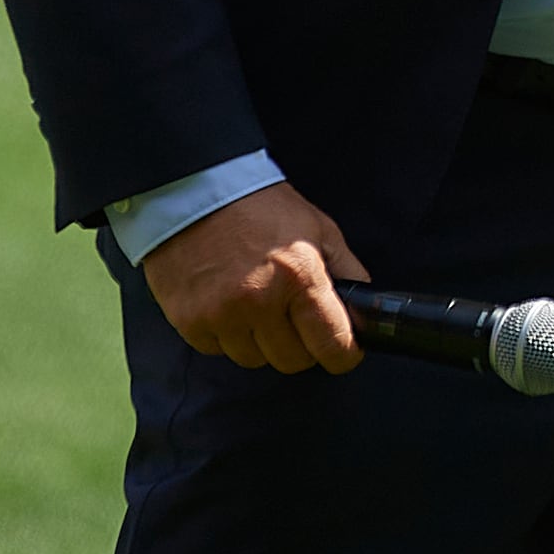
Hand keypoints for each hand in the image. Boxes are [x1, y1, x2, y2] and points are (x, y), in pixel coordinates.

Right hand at [139, 181, 369, 373]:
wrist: (199, 192)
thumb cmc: (262, 207)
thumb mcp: (319, 229)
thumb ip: (346, 270)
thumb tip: (364, 308)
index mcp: (299, 276)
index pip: (331, 343)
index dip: (343, 354)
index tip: (344, 352)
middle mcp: (259, 301)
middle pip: (292, 361)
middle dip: (301, 346)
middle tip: (296, 319)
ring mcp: (221, 315)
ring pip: (253, 359)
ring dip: (261, 341)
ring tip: (258, 304)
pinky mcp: (189, 322)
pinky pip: (218, 350)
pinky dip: (227, 335)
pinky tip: (228, 304)